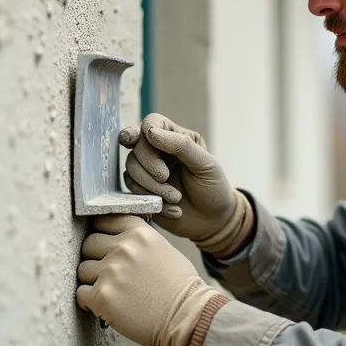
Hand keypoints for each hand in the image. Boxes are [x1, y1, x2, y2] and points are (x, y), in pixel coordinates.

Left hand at [76, 215, 220, 345]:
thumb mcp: (164, 249)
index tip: (104, 245)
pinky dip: (89, 301)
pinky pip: (81, 294)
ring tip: (110, 292)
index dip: (102, 234)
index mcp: (139, 233)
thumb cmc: (180, 288)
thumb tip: (115, 241)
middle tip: (107, 274)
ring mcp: (111, 272)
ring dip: (91, 281)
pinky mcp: (103, 296)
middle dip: (95, 258)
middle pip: (89, 244)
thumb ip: (138, 241)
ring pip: (82, 269)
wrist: (188, 317)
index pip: (104, 220)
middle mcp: (123, 248)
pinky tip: (104, 305)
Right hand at [119, 114, 252, 256]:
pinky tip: (173, 209)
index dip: (143, 130)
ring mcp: (148, 173)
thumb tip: (150, 131)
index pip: (150, 123)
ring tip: (175, 198)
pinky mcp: (142, 193)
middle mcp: (158, 152)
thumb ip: (181, 145)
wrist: (214, 222)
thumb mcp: (205, 164)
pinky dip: (152, 201)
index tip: (147, 141)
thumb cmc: (214, 188)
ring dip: (152, 186)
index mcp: (175, 138)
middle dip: (149, 164)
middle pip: (136, 148)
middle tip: (166, 178)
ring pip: (131, 170)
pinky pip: (133, 192)